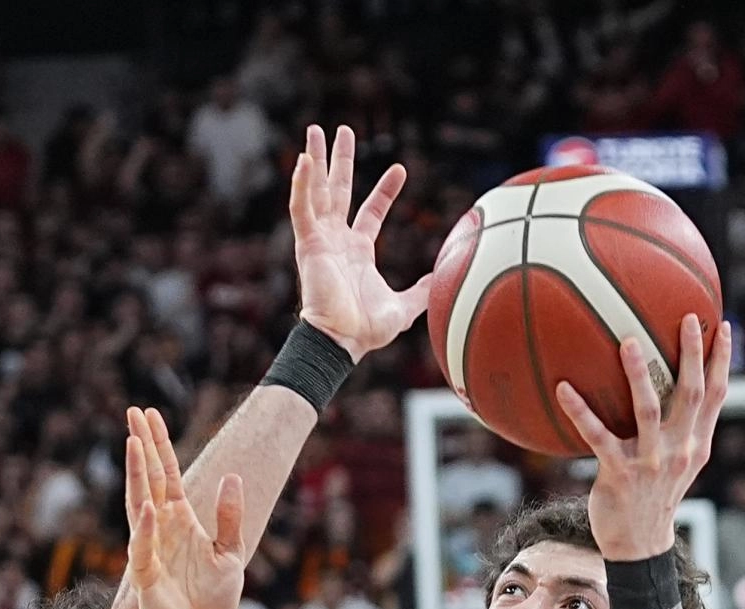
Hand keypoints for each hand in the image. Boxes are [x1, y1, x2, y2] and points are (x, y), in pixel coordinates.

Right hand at [123, 408, 243, 608]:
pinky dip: (145, 528)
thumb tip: (231, 477)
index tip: (149, 415)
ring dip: (136, 473)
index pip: (167, 474)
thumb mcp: (230, 553)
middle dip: (142, 445)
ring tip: (132, 442)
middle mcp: (161, 528)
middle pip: (149, 478)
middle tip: (132, 410)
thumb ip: (230, 518)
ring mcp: (150, 547)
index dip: (159, 444)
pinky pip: (143, 547)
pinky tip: (148, 506)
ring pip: (139, 502)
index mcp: (181, 520)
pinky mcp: (145, 575)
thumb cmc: (212, 600)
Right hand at [289, 125, 429, 361]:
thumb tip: (444, 278)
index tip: (399, 169)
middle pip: (337, 191)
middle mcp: (336, 241)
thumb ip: (421, 290)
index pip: (370, 212)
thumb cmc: (365, 330)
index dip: (384, 190)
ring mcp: (320, 240)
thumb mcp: (403, 308)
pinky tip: (303, 159)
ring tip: (315, 131)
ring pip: (316, 191)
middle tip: (342, 131)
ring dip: (315, 161)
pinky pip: (302, 208)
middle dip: (339, 161)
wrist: (340, 341)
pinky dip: (301, 184)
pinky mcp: (308, 244)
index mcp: (357, 251)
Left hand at [557, 316, 731, 560]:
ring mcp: (651, 462)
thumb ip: (680, 430)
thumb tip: (674, 390)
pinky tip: (563, 388)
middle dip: (692, 355)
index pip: (717, 396)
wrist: (639, 543)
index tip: (722, 325)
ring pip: (648, 410)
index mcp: (697, 444)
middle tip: (688, 319)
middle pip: (692, 394)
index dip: (721, 361)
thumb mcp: (678, 463)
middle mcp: (680, 450)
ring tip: (628, 342)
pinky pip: (597, 436)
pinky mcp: (619, 473)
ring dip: (638, 374)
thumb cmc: (653, 495)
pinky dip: (580, 411)